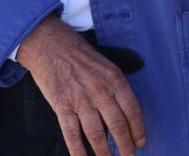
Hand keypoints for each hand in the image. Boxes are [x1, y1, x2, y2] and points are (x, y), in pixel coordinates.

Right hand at [16, 15, 145, 155]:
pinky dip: (79, 152)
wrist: (48, 43)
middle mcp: (99, 89)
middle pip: (118, 125)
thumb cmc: (77, 53)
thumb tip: (124, 113)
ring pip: (97, 134)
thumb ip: (114, 86)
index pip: (132, 109)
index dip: (138, 130)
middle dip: (125, 146)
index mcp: (113, 77)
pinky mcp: (62, 105)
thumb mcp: (103, 63)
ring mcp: (80, 98)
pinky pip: (72, 135)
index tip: (140, 142)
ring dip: (105, 153)